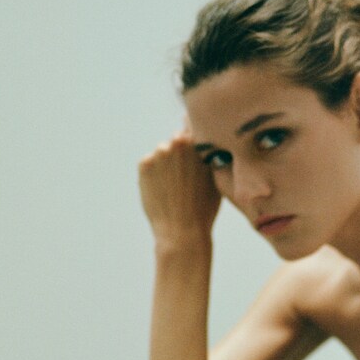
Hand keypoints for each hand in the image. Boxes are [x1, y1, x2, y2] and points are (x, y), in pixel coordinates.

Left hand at [138, 127, 220, 246]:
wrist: (182, 231)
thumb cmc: (204, 208)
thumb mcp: (215, 177)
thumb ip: (210, 155)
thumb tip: (208, 142)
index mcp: (199, 143)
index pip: (193, 128)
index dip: (193, 142)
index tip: (193, 155)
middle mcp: (178, 143)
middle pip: (176, 141)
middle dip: (179, 154)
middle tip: (184, 178)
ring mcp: (159, 152)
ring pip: (162, 153)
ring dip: (166, 164)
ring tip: (174, 188)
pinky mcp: (144, 164)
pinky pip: (149, 164)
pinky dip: (153, 175)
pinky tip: (163, 191)